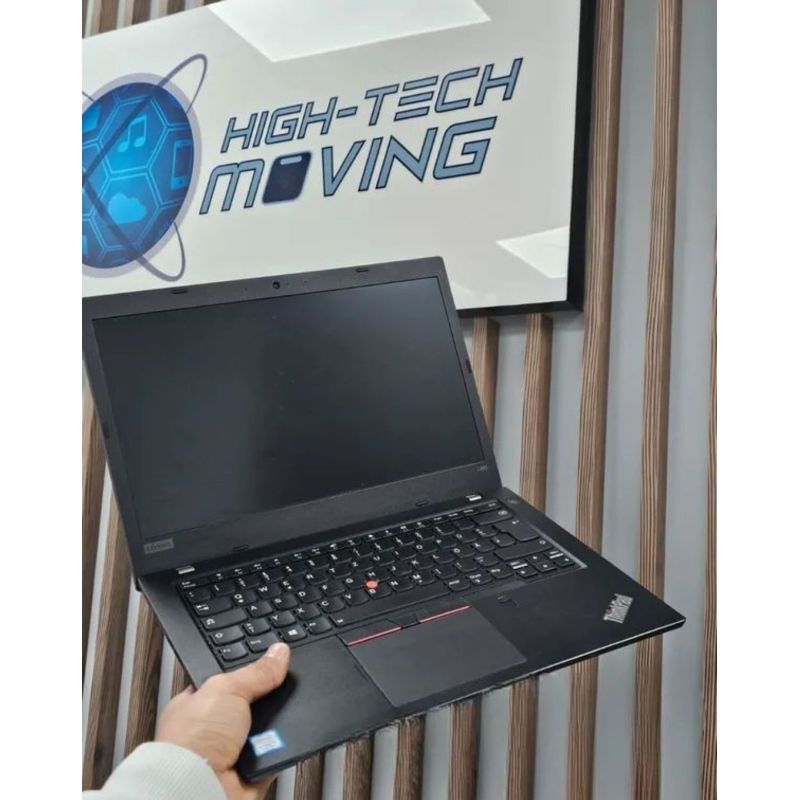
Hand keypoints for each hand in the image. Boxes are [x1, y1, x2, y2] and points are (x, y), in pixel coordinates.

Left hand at [156, 642, 290, 799]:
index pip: (231, 680)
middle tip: (277, 691)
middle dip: (268, 699)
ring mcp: (234, 751)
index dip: (253, 670)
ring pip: (270, 728)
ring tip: (274, 721)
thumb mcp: (226, 689)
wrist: (197, 789)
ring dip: (276, 726)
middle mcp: (215, 729)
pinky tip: (280, 741)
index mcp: (199, 703)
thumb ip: (256, 671)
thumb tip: (278, 652)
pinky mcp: (253, 772)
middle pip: (254, 704)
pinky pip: (279, 753)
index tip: (275, 661)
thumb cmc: (191, 742)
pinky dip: (284, 747)